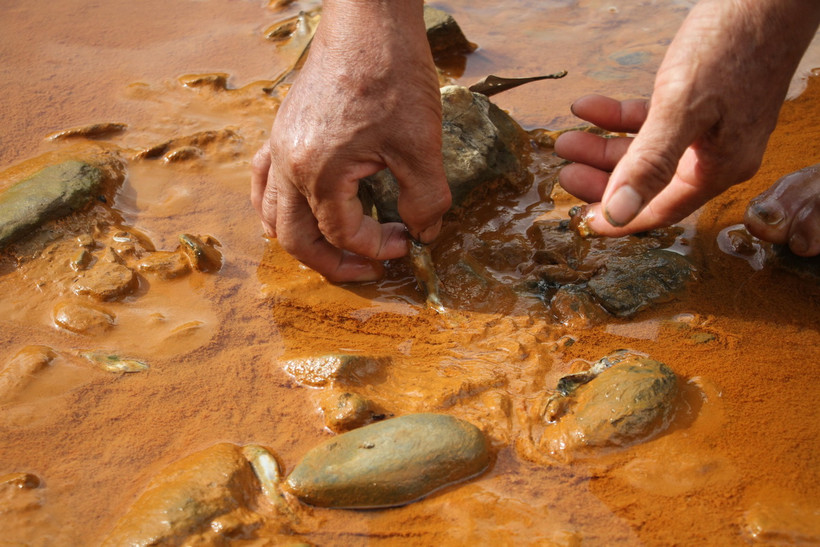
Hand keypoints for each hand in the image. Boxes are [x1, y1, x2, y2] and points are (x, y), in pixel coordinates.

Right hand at [251, 0, 450, 281]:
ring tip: (335, 248)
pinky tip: (302, 208)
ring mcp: (279, 144)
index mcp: (317, 171)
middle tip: (368, 269)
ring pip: (272, 213)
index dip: (377, 247)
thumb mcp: (421, 144)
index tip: (407, 241)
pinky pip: (265, 181)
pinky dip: (279, 206)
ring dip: (301, 239)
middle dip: (332, 262)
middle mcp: (288, 162)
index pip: (342, 232)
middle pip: (294, 237)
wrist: (369, 19)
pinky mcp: (283, 129)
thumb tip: (425, 231)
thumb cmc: (393, 74)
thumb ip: (426, 198)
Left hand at [555, 0, 819, 235]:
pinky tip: (590, 107)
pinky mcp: (702, 104)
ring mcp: (709, 130)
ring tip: (567, 141)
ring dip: (603, 147)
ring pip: (646, 152)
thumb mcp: (682, 107)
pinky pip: (653, 122)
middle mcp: (715, 156)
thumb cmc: (732, 45)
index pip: (660, 211)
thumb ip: (650, 163)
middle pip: (648, 184)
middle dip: (602, 180)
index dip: (617, 219)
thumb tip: (619, 213)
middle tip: (564, 172)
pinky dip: (620, 118)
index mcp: (717, 168)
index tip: (580, 221)